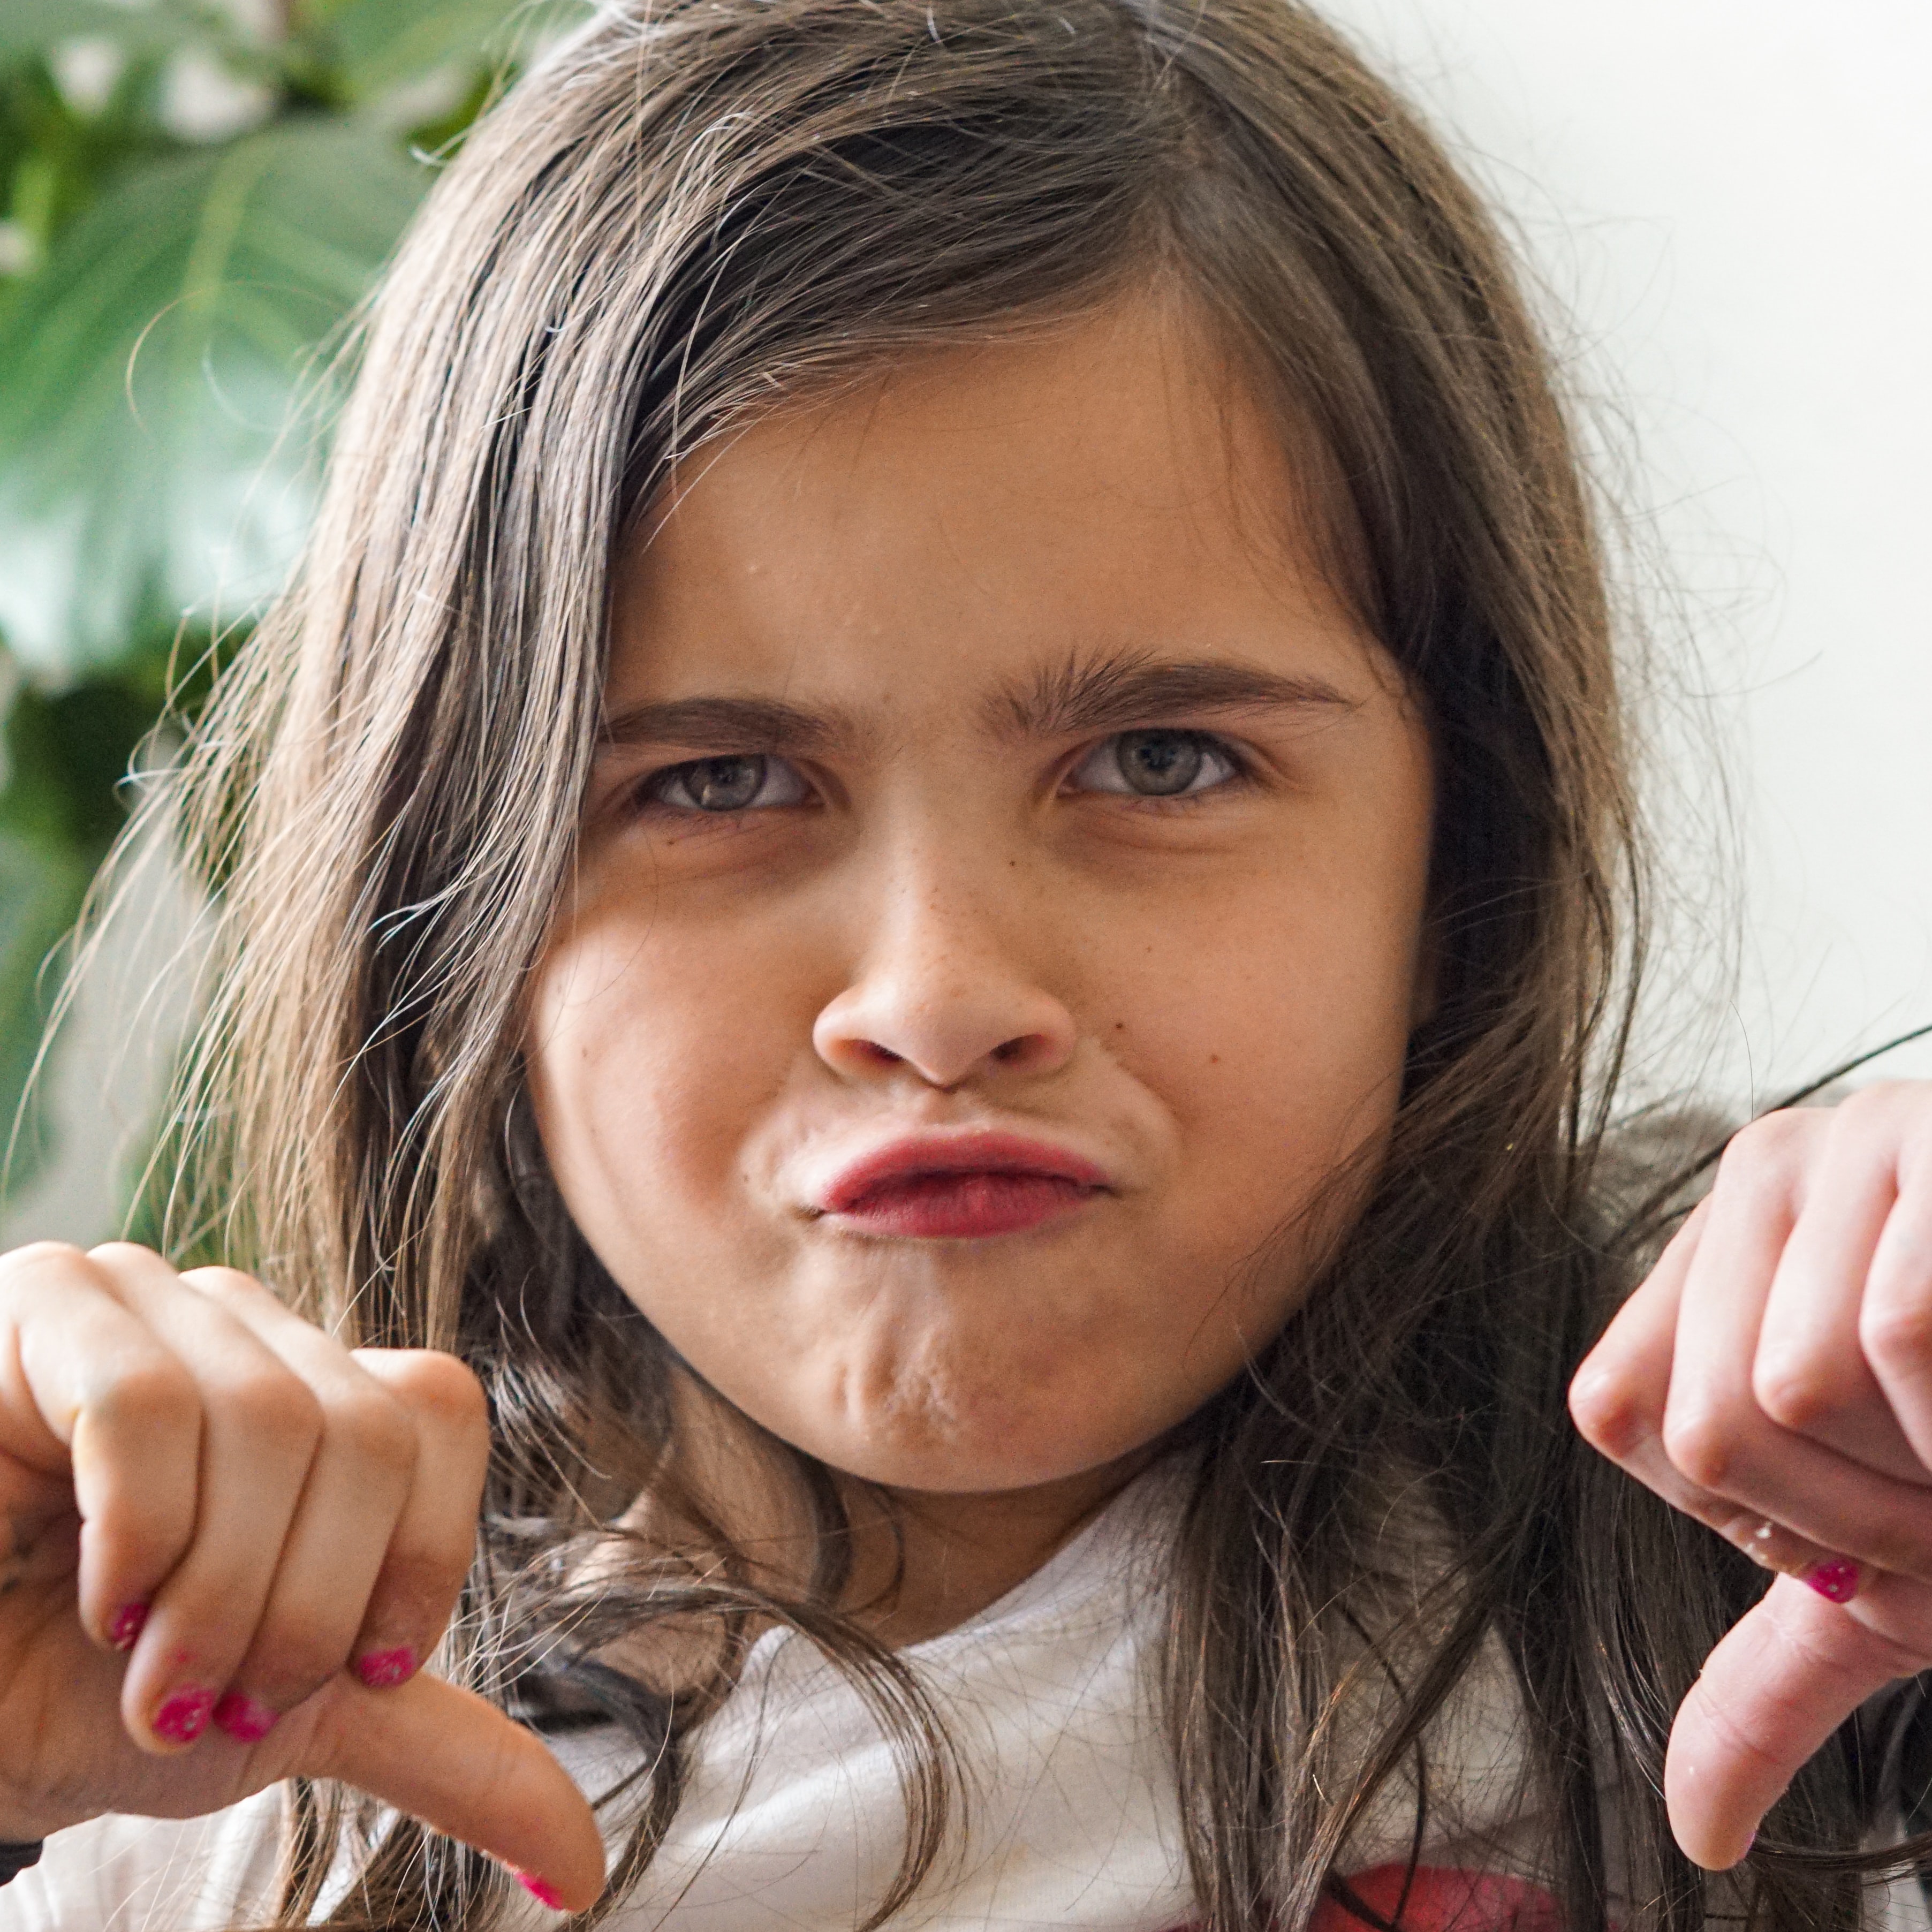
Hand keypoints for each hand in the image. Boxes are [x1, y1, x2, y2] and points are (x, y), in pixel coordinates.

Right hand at [0, 1241, 602, 1911]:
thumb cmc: (92, 1694)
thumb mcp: (294, 1717)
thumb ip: (442, 1753)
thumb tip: (583, 1867)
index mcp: (320, 1392)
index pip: (438, 1415)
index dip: (415, 1556)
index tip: (353, 1673)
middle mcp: (246, 1328)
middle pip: (367, 1432)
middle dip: (306, 1605)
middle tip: (222, 1697)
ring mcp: (146, 1300)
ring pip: (270, 1419)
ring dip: (216, 1592)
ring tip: (149, 1671)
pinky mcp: (44, 1304)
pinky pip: (141, 1399)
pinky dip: (136, 1533)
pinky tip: (98, 1595)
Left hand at [1569, 1083, 1931, 1871]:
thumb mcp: (1899, 1565)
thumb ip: (1773, 1681)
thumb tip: (1693, 1830)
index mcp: (1718, 1258)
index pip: (1619, 1416)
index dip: (1759, 1518)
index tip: (1884, 1513)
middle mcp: (1763, 1175)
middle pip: (1705, 1426)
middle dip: (1867, 1522)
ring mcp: (1856, 1136)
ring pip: (1793, 1392)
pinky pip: (1904, 1342)